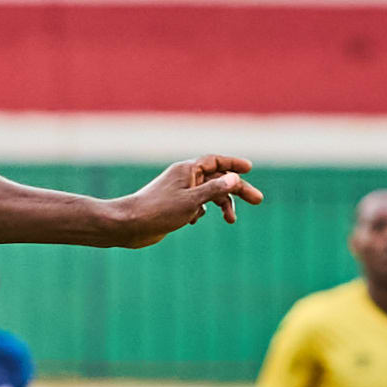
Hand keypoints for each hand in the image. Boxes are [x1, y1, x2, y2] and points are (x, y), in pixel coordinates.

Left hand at [107, 155, 263, 247]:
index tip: (250, 168)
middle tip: (258, 200)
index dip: (233, 163)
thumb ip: (214, 190)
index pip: (216, 161)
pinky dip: (202, 211)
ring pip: (208, 194)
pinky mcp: (174, 207)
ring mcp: (179, 193)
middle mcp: (184, 179)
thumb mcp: (191, 202)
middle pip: (217, 179)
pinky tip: (196, 220)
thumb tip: (235, 179)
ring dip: (222, 205)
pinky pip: (196, 205)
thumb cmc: (158, 211)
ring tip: (231, 220)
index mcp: (187, 171)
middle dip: (237, 189)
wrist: (129, 225)